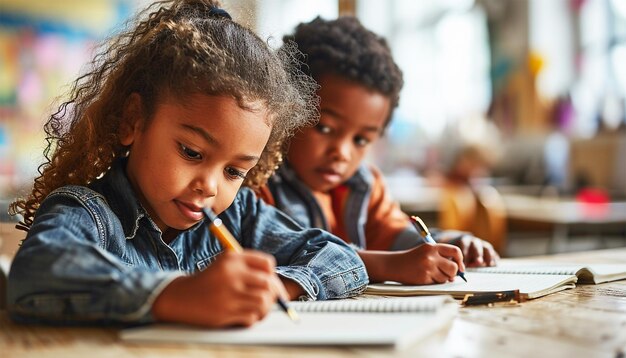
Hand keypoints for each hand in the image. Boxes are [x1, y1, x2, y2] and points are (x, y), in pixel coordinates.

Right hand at [152, 250, 278, 326]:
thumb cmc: (211, 280)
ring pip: (263, 301)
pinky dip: (253, 317)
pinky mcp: (224, 312)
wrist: (181, 297)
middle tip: (271, 298)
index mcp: (232, 258)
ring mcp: (228, 294)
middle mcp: (231, 274)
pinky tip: (246, 315)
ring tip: (259, 308)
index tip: (270, 282)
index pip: (267, 263)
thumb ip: (250, 268)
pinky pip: (252, 316)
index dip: (272, 274)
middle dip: (275, 293)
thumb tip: (277, 285)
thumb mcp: (226, 264)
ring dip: (265, 307)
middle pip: (269, 283)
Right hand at [359, 243, 464, 284]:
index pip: (455, 251)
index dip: (460, 260)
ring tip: (432, 274)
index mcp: (432, 247)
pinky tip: (425, 277)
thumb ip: (442, 257)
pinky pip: (437, 283)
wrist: (394, 264)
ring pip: (446, 278)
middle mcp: (431, 256)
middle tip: (448, 274)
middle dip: (453, 273)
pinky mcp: (424, 278)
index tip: (460, 267)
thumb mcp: (426, 251)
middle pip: (453, 267)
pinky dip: (434, 282)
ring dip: (442, 279)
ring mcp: (427, 267)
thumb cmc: (413, 259)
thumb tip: (458, 271)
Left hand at [437, 230, 499, 266]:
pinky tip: (494, 265)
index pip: (464, 246)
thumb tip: (454, 273)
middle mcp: (474, 242)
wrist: (463, 245)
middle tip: (478, 262)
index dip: (464, 255)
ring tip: (489, 264)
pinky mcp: (490, 251)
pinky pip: (494, 254)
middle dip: (478, 254)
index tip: (464, 265)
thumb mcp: (453, 254)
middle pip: (477, 246)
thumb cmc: (456, 253)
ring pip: (487, 248)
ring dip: (488, 256)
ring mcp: (483, 245)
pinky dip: (495, 259)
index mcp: (464, 241)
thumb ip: (453, 261)